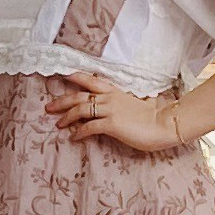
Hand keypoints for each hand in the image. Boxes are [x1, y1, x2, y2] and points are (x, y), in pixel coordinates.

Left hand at [45, 73, 184, 151]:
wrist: (165, 124)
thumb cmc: (156, 116)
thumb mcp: (141, 104)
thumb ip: (132, 102)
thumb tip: (136, 103)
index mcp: (116, 92)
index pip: (91, 81)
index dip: (76, 78)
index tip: (63, 77)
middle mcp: (110, 98)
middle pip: (79, 96)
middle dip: (61, 101)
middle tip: (49, 107)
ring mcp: (110, 110)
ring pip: (80, 109)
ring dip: (66, 117)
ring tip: (57, 124)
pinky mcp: (111, 124)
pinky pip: (89, 127)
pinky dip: (79, 132)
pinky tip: (73, 137)